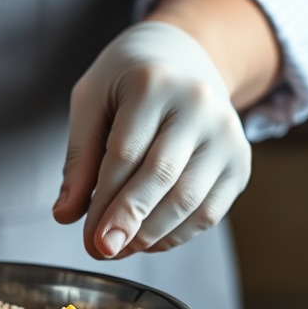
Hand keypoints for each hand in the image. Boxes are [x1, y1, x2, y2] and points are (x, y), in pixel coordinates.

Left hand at [53, 21, 250, 258]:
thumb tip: (66, 214)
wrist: (182, 58)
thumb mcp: (90, 101)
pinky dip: (177, 234)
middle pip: (162, 177)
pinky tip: (148, 239)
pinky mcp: (241, 161)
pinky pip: (210, 210)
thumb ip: (79, 158)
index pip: (125, 153)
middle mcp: (199, 105)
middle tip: (102, 250)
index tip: (88, 236)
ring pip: (190, 200)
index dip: (104, 201)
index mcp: (154, 84)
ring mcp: (227, 133)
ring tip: (121, 247)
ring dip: (152, 234)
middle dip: (129, 221)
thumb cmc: (127, 81)